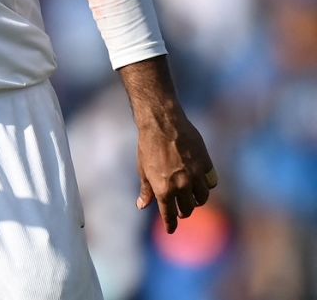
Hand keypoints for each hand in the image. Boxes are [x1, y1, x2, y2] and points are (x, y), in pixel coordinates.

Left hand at [135, 111, 215, 233]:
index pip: (169, 214)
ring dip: (196, 201)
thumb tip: (142, 206)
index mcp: (163, 189)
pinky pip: (210, 182)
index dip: (171, 224)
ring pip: (202, 198)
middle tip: (180, 211)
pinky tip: (201, 182)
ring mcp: (195, 176)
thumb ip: (146, 190)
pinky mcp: (206, 165)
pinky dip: (206, 185)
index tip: (171, 229)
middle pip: (187, 208)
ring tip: (191, 198)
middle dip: (183, 212)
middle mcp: (181, 186)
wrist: (163, 123)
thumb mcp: (143, 169)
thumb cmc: (148, 146)